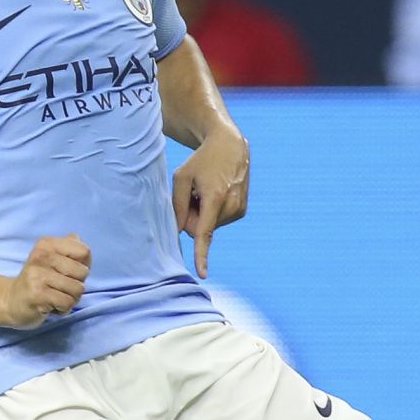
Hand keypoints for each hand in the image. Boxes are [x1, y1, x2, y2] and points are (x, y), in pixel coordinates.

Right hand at [0, 234, 90, 328]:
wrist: (11, 301)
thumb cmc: (39, 280)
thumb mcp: (53, 259)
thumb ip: (71, 250)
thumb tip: (82, 247)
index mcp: (46, 244)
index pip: (84, 251)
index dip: (82, 266)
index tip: (66, 272)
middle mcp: (41, 256)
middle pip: (83, 272)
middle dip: (77, 285)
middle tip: (59, 287)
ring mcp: (38, 275)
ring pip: (77, 289)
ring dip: (71, 299)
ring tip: (55, 297)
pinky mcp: (37, 294)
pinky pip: (67, 303)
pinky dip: (63, 309)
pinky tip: (51, 305)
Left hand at [172, 127, 248, 277]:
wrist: (230, 146)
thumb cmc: (201, 160)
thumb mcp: (181, 177)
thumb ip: (177, 206)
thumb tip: (178, 232)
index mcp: (214, 198)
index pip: (204, 232)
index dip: (202, 255)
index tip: (202, 273)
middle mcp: (230, 206)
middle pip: (199, 229)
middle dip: (192, 217)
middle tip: (193, 194)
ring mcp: (239, 210)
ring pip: (210, 226)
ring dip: (203, 213)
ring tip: (206, 190)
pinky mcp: (242, 211)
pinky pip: (218, 221)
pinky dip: (213, 211)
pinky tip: (216, 192)